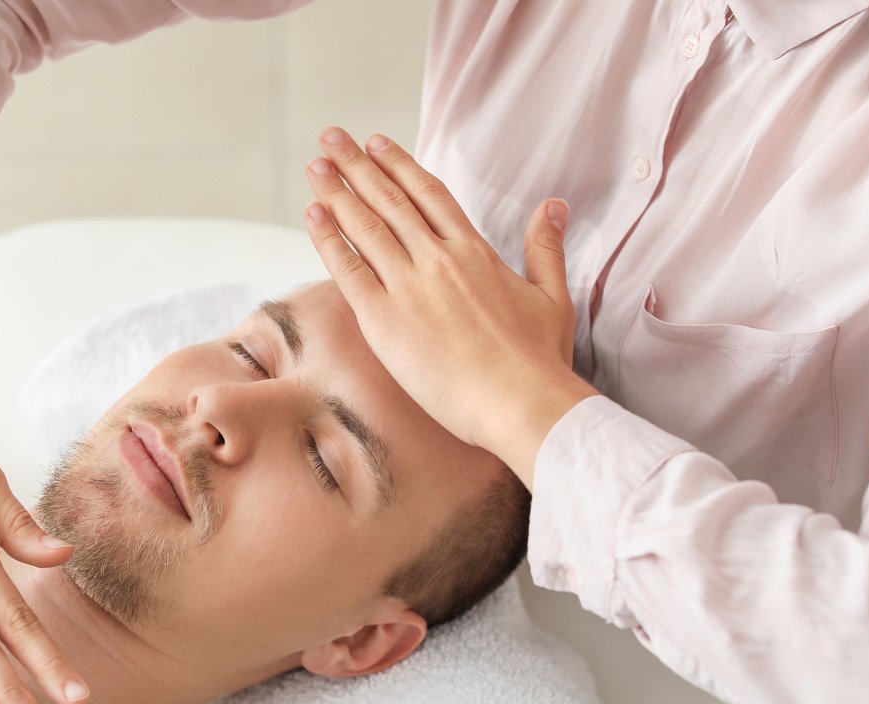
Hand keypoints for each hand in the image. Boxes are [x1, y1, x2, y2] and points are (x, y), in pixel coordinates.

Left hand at [300, 126, 595, 464]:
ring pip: (366, 226)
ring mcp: (409, 286)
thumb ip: (546, 247)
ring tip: (316, 164)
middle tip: (331, 137)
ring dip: (337, 191)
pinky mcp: (384, 319)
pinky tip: (313, 213)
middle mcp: (438, 259)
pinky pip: (348, 269)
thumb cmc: (539, 360)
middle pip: (390, 200)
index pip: (429, 194)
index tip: (376, 144)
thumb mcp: (553, 296)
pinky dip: (329, 238)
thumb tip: (555, 206)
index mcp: (476, 251)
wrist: (519, 401)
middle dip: (357, 165)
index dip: (399, 165)